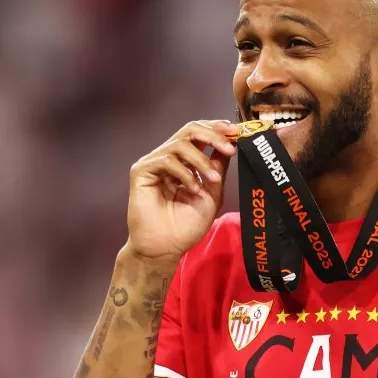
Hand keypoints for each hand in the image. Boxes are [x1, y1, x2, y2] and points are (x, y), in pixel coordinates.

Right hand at [125, 120, 239, 262]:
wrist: (166, 248)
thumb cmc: (187, 226)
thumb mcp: (213, 192)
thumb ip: (218, 167)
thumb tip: (231, 142)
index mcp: (185, 161)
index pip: (200, 134)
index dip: (217, 129)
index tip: (236, 132)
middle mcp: (168, 158)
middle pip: (190, 130)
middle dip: (213, 135)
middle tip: (230, 147)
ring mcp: (154, 163)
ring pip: (180, 144)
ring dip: (202, 160)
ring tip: (214, 180)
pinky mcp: (141, 171)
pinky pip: (166, 160)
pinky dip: (185, 174)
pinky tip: (193, 190)